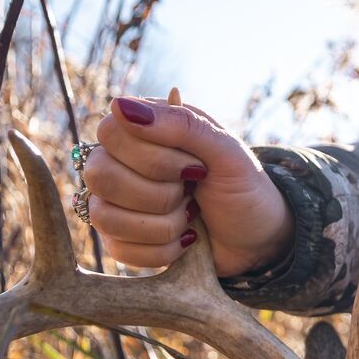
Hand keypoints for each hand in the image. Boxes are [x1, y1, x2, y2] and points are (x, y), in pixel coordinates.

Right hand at [84, 95, 292, 275]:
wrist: (258, 238)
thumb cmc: (243, 187)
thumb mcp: (226, 150)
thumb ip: (181, 124)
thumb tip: (120, 107)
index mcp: (141, 130)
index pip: (110, 133)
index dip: (153, 158)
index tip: (195, 168)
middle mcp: (119, 163)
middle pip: (101, 176)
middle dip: (160, 194)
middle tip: (192, 193)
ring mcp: (115, 203)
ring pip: (104, 217)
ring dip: (163, 224)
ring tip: (190, 217)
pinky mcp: (121, 241)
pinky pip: (120, 250)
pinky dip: (163, 251)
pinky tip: (185, 240)